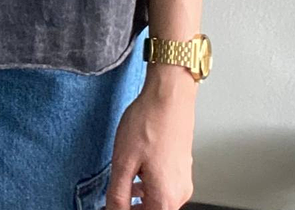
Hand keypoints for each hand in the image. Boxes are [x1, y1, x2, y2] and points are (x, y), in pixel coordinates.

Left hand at [105, 66, 196, 209]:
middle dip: (132, 208)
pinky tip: (136, 176)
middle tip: (115, 200)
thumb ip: (117, 194)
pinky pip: (165, 188)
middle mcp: (179, 194)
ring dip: (140, 201)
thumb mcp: (123, 161)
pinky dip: (149, 189)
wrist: (170, 95)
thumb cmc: (149, 122)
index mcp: (165, 198)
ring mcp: (183, 181)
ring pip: (159, 202)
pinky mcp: (182, 169)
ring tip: (122, 190)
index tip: (111, 205)